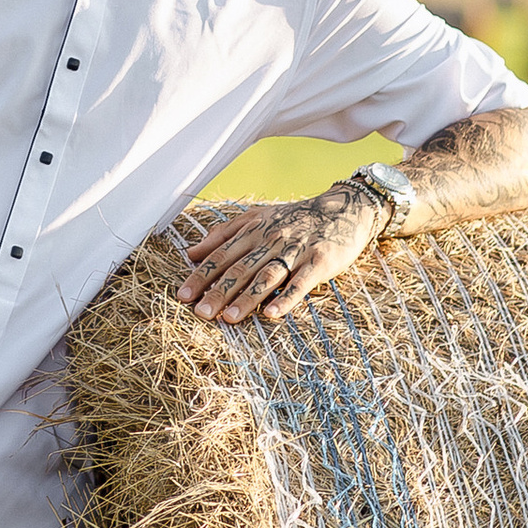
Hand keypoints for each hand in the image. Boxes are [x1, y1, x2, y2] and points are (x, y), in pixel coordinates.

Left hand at [177, 180, 387, 325]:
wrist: (344, 209)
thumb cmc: (295, 218)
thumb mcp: (257, 217)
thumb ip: (224, 234)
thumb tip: (191, 252)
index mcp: (253, 231)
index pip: (221, 255)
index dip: (201, 275)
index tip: (183, 295)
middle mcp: (271, 241)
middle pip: (240, 269)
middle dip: (219, 292)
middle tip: (201, 313)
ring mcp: (296, 251)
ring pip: (267, 277)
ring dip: (247, 299)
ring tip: (229, 319)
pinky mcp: (319, 262)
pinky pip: (301, 283)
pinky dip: (286, 298)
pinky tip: (272, 314)